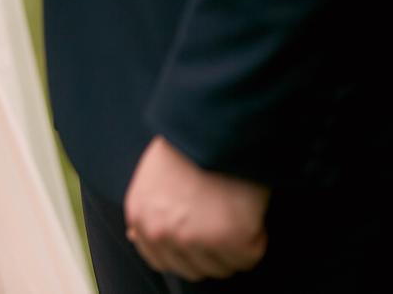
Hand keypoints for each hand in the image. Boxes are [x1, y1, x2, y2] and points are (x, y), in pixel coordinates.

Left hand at [124, 136, 270, 282]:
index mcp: (141, 217)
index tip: (203, 235)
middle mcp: (161, 232)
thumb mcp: (152, 176)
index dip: (187, 250)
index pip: (161, 261)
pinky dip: (256, 237)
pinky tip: (249, 210)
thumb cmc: (190, 143)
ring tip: (236, 211)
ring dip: (235, 246)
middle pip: (194, 269)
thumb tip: (135, 237)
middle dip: (213, 250)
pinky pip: (249, 256)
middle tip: (224, 219)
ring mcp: (195, 238)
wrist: (218, 123)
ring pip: (222, 267)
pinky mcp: (230, 238)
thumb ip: (147, 210)